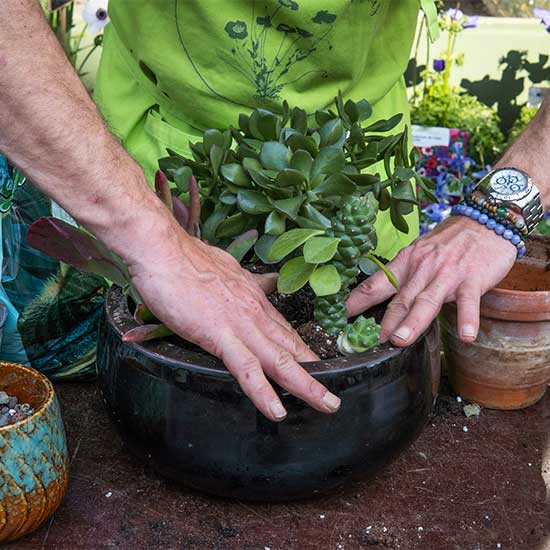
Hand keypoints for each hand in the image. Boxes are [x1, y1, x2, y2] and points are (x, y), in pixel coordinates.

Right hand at [126, 226, 340, 421]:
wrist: (163, 250)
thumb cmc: (186, 260)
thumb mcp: (227, 269)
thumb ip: (247, 280)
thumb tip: (263, 282)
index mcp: (255, 299)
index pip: (284, 330)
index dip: (302, 350)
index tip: (316, 365)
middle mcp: (255, 313)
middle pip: (291, 347)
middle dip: (315, 372)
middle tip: (333, 395)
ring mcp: (241, 325)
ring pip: (280, 361)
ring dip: (306, 385)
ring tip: (327, 405)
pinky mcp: (219, 335)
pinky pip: (246, 369)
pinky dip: (262, 392)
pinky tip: (277, 411)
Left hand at [347, 216, 516, 345]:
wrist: (486, 221)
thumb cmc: (449, 242)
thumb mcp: (420, 253)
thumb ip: (404, 276)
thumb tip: (381, 297)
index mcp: (405, 262)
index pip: (375, 284)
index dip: (356, 301)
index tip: (339, 316)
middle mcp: (422, 268)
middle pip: (400, 298)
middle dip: (385, 321)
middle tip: (371, 341)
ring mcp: (447, 274)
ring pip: (427, 300)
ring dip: (413, 321)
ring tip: (401, 340)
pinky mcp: (473, 279)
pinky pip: (470, 302)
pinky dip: (467, 318)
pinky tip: (465, 336)